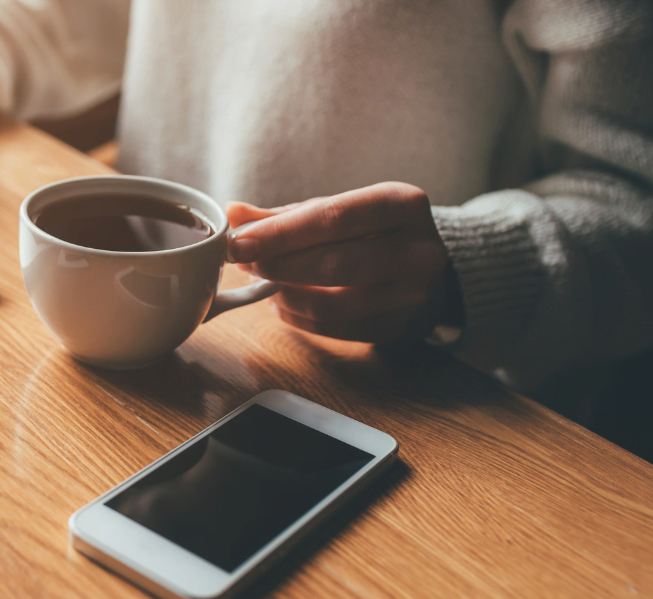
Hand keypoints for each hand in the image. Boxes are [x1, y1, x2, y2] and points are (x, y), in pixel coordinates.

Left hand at [226, 182, 448, 342]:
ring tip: (259, 281)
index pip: (334, 217)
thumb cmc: (374, 233)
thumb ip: (287, 214)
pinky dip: (297, 317)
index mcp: (403, 204)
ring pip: (330, 304)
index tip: (239, 241)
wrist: (429, 271)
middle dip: (276, 264)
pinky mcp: (400, 329)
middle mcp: (418, 250)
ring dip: (282, 295)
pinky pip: (334, 329)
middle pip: (333, 263)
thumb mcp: (341, 210)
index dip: (281, 232)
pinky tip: (280, 302)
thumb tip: (233, 213)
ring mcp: (413, 295)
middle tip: (241, 262)